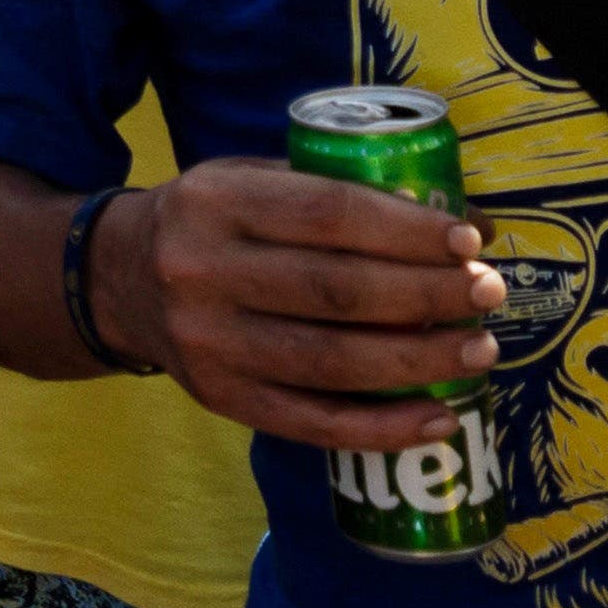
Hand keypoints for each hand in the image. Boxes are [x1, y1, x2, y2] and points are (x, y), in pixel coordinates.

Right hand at [109, 158, 506, 449]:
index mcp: (218, 202)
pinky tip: (438, 418)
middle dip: (427, 296)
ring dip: (418, 362)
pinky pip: (313, 422)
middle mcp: (204, 272)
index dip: (405, 231)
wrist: (119, 280)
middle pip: (337, 291)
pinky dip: (382, 427)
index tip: (468, 241)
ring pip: (332, 363)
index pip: (328, 214)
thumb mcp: (255, 179)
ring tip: (478, 351)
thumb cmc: (216, 222)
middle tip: (488, 294)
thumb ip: (340, 192)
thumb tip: (468, 224)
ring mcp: (209, 344)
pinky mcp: (221, 399)